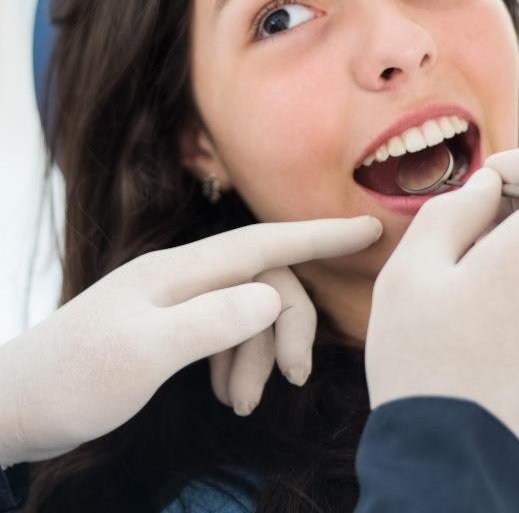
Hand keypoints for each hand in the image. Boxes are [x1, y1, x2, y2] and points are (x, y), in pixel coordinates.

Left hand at [0, 215, 381, 464]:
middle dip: (288, 329)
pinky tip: (228, 394)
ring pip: (250, 312)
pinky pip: (228, 332)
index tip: (369, 227)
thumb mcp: (143, 354)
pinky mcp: (173, 327)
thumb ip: (210, 322)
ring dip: (259, 354)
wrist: (16, 405)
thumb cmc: (75, 379)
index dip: (320, 234)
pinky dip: (239, 361)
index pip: (264, 242)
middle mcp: (186, 276)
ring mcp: (179, 301)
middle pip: (266, 284)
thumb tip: (271, 298)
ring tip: (244, 403)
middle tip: (295, 380)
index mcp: (181, 270)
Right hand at [365, 145, 518, 470]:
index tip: (489, 184)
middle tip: (461, 238)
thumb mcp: (411, 271)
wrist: (450, 463)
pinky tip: (479, 320)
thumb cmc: (421, 361)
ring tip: (462, 287)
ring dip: (517, 249)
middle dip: (515, 208)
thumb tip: (489, 187)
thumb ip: (453, 211)